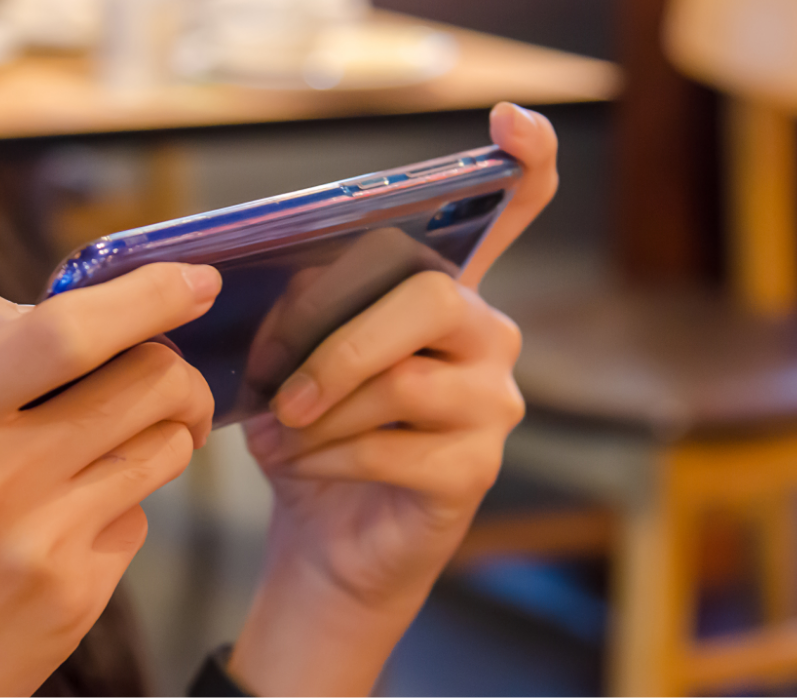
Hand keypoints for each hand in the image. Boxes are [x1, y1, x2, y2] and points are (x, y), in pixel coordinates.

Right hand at [0, 264, 220, 695]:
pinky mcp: (76, 596)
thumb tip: (56, 297)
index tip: (197, 279)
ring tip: (112, 437)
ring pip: (164, 445)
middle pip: (148, 381)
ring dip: (160, 427)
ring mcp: (41, 544)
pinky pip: (140, 515)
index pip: (65, 332)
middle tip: (163, 368)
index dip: (146, 296)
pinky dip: (120, 499)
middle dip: (176, 363)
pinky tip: (68, 516)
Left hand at [229, 103, 557, 695]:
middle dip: (332, 343)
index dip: (522, 167)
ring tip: (276, 435)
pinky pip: (392, 446)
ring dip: (318, 410)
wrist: (325, 537)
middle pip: (427, 298)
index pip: (511, 216)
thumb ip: (305, 311)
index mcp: (446, 295)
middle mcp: (489, 338)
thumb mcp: (293, 360)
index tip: (509, 125)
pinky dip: (326, 455)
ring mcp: (494, 405)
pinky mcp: (476, 469)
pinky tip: (299, 464)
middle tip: (278, 392)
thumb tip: (286, 290)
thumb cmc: (313, 435)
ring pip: (401, 380)